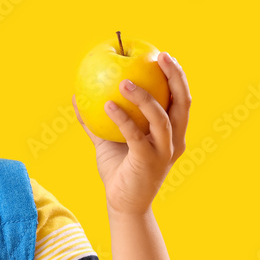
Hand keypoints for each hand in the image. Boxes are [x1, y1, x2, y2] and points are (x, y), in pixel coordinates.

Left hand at [71, 52, 191, 214]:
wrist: (122, 204)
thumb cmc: (118, 170)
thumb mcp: (107, 141)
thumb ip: (96, 120)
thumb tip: (77, 97)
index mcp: (171, 132)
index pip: (181, 99)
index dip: (177, 76)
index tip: (164, 55)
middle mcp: (174, 141)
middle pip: (182, 103)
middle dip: (175, 77)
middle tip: (160, 56)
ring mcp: (163, 152)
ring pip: (161, 117)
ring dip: (144, 97)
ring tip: (123, 81)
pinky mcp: (148, 162)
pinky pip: (136, 135)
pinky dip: (123, 119)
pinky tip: (107, 105)